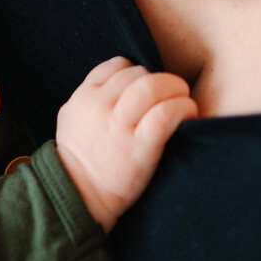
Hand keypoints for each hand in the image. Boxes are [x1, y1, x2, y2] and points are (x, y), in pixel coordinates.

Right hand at [56, 56, 196, 231]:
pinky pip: (166, 114)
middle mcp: (100, 107)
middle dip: (161, 80)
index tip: (147, 87)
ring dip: (175, 88)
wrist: (81, 196)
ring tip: (183, 99)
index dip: (138, 72)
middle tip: (172, 92)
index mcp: (84, 97)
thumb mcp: (72, 117)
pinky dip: (182, 108)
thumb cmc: (80, 159)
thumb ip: (91, 96)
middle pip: (138, 73)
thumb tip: (121, 81)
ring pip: (152, 87)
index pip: (118, 65)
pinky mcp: (140, 148)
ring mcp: (119, 127)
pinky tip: (188, 114)